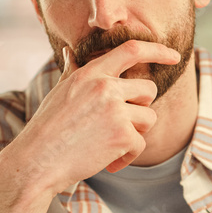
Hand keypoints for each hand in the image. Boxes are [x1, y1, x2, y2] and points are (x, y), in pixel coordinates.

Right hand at [10, 39, 180, 191]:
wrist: (37, 161)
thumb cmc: (47, 127)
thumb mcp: (60, 92)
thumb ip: (73, 70)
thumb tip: (71, 51)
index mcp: (91, 73)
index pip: (132, 50)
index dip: (158, 50)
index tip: (174, 56)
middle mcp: (105, 86)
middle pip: (148, 89)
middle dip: (140, 108)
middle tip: (121, 125)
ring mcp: (115, 110)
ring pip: (148, 118)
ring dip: (135, 133)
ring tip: (112, 144)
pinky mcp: (122, 135)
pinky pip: (141, 144)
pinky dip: (128, 157)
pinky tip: (109, 162)